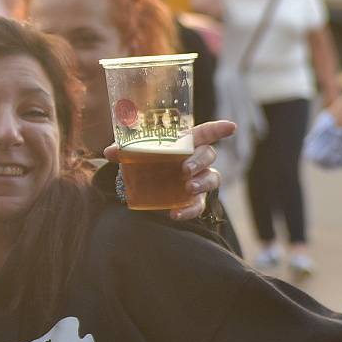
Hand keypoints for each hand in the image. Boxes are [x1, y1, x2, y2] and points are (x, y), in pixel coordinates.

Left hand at [104, 119, 231, 220]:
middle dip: (199, 161)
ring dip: (201, 183)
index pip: (205, 133)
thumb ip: (124, 150)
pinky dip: (189, 210)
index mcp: (184, 143)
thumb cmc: (146, 159)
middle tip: (185, 169)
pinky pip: (199, 205)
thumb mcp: (134, 153)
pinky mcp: (194, 199)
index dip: (218, 129)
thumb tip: (110, 152)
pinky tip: (175, 214)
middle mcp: (196, 160)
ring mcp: (198, 180)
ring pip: (212, 178)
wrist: (145, 183)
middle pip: (209, 155)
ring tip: (188, 188)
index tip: (231, 127)